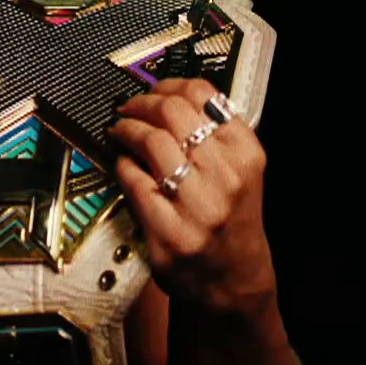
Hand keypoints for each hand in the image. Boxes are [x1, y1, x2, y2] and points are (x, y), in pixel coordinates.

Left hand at [109, 78, 275, 315]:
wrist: (233, 279)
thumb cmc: (231, 219)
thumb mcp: (240, 170)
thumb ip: (214, 132)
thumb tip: (166, 94)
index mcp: (246, 154)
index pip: (204, 94)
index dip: (168, 85)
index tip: (153, 90)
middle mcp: (226, 177)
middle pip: (172, 112)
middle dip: (141, 104)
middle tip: (128, 109)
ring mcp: (198, 207)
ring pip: (151, 142)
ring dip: (126, 130)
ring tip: (119, 132)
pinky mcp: (169, 232)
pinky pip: (133, 180)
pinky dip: (122, 165)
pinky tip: (123, 165)